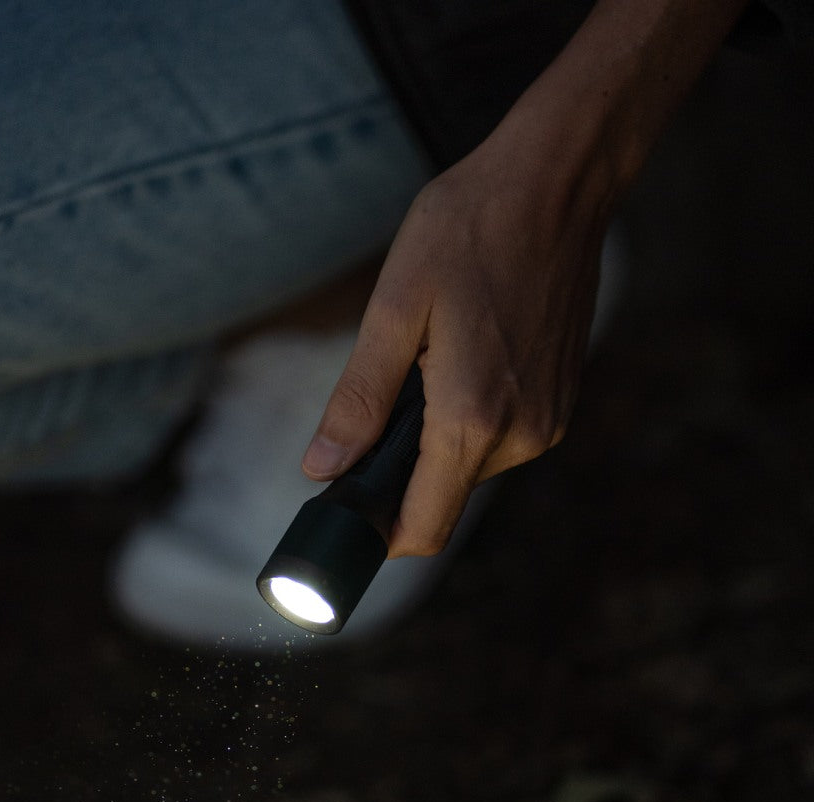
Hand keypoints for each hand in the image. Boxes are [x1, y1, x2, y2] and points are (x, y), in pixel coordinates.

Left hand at [301, 0, 749, 557]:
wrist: (560, 182)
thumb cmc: (471, 229)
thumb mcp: (395, 309)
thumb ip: (358, 401)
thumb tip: (322, 470)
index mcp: (473, 420)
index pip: (422, 529)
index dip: (376, 541)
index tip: (340, 524)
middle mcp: (521, 437)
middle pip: (440, 497)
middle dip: (399, 472)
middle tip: (379, 400)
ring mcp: (548, 422)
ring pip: (468, 467)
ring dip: (435, 438)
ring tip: (428, 359)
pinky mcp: (560, 403)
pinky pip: (498, 439)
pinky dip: (467, 418)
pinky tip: (463, 354)